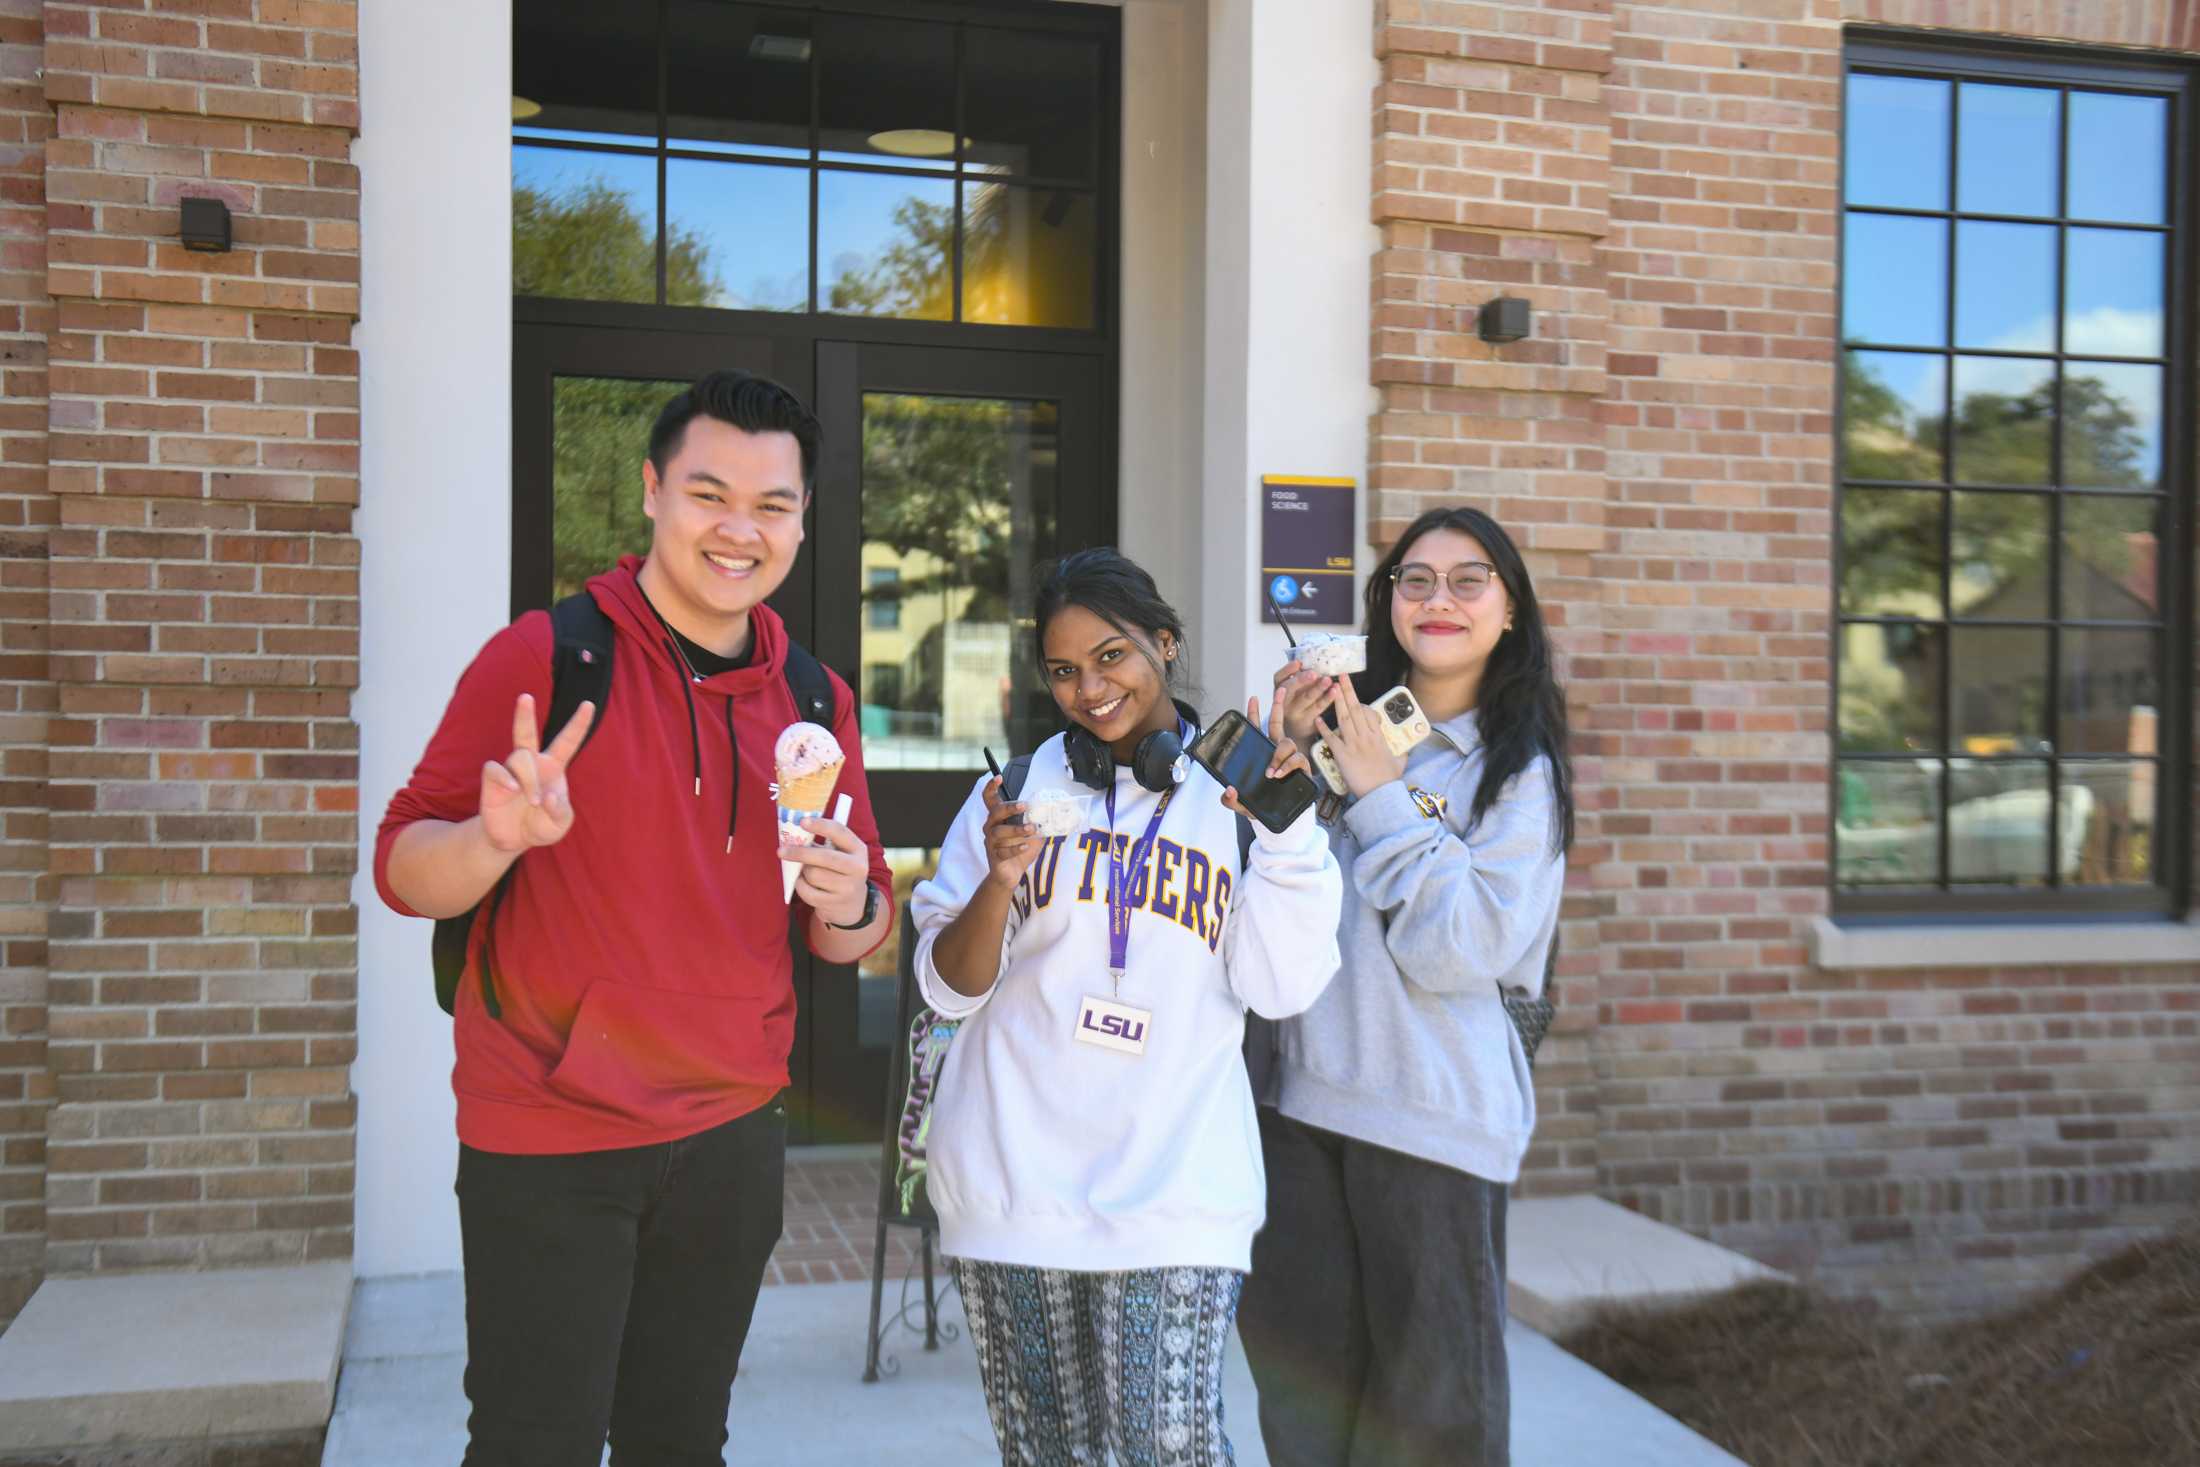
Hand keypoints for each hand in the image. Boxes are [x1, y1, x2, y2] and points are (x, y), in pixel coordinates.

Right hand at [479, 693, 595, 853]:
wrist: (515, 840)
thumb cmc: (542, 825)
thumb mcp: (560, 823)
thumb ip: (559, 810)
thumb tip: (547, 795)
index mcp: (554, 767)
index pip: (568, 741)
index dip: (578, 724)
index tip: (590, 704)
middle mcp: (531, 763)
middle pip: (526, 733)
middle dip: (524, 714)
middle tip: (525, 696)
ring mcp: (511, 770)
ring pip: (519, 758)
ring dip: (529, 780)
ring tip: (533, 801)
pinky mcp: (493, 780)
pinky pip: (495, 769)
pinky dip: (505, 778)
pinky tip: (512, 789)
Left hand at [781, 816, 871, 925]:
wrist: (852, 903)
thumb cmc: (838, 870)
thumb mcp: (839, 854)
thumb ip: (821, 843)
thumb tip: (793, 835)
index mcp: (858, 849)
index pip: (840, 832)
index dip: (820, 825)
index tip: (802, 821)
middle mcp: (857, 868)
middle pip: (825, 857)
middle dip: (800, 853)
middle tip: (781, 851)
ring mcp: (848, 887)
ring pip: (813, 874)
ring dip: (803, 872)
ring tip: (806, 872)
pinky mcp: (835, 903)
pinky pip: (808, 892)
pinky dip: (801, 886)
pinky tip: (806, 884)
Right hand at [976, 777, 1044, 892]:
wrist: (1010, 875)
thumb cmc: (1020, 850)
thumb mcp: (1032, 834)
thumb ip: (1038, 822)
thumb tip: (1054, 812)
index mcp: (998, 819)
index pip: (990, 799)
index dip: (992, 787)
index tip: (998, 778)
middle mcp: (991, 828)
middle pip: (994, 813)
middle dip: (1009, 808)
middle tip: (1024, 806)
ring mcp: (991, 843)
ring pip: (999, 832)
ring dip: (1017, 829)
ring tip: (1031, 829)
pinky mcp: (994, 857)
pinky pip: (1003, 851)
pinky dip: (1016, 848)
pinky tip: (1025, 847)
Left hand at [1220, 695, 1311, 820]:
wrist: (1280, 819)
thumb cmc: (1260, 806)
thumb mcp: (1241, 804)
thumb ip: (1231, 800)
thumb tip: (1229, 790)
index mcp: (1259, 752)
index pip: (1257, 729)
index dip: (1254, 713)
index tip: (1253, 698)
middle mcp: (1274, 750)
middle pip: (1276, 724)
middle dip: (1277, 707)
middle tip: (1279, 693)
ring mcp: (1289, 758)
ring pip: (1286, 743)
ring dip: (1278, 755)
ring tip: (1270, 772)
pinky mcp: (1300, 767)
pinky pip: (1296, 760)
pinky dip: (1287, 766)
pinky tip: (1279, 774)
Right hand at [1270, 660, 1338, 751]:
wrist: (1296, 733)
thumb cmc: (1297, 705)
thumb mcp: (1292, 692)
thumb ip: (1298, 678)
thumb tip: (1314, 660)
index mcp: (1280, 690)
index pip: (1279, 677)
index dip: (1287, 670)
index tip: (1298, 663)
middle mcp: (1285, 701)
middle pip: (1291, 688)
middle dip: (1302, 679)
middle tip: (1314, 673)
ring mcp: (1295, 712)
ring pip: (1306, 699)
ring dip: (1318, 688)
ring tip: (1329, 681)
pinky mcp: (1307, 721)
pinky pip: (1318, 708)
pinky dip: (1327, 699)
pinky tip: (1335, 692)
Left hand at [1326, 677, 1404, 799]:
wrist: (1380, 794)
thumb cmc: (1389, 780)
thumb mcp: (1399, 762)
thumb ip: (1400, 753)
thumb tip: (1405, 751)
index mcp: (1378, 737)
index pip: (1369, 713)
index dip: (1360, 702)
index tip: (1353, 695)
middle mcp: (1366, 737)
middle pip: (1355, 709)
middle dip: (1347, 691)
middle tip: (1341, 676)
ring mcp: (1354, 745)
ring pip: (1344, 718)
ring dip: (1337, 702)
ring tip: (1331, 688)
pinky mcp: (1343, 755)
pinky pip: (1331, 739)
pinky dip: (1324, 729)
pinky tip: (1317, 719)